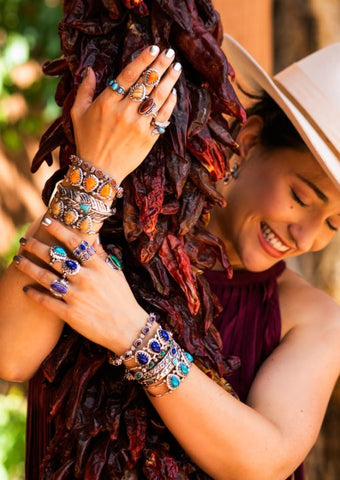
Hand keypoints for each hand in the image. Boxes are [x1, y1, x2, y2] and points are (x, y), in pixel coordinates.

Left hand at [14, 218, 148, 353]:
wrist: (128, 328)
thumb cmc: (123, 299)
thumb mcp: (116, 273)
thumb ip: (102, 255)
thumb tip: (93, 237)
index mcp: (98, 266)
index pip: (75, 242)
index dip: (59, 230)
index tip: (47, 221)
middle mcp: (86, 278)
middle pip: (55, 257)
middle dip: (36, 247)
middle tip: (24, 240)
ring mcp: (77, 296)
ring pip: (46, 277)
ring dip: (29, 267)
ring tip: (17, 260)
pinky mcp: (70, 314)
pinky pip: (47, 301)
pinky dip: (34, 294)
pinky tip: (25, 289)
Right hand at [71, 45, 180, 183]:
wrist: (99, 171)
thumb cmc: (87, 141)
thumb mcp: (78, 114)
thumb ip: (84, 90)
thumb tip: (89, 70)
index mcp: (106, 102)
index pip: (128, 75)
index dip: (143, 60)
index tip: (154, 49)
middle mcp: (124, 111)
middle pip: (147, 83)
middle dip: (160, 66)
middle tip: (170, 54)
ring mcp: (138, 125)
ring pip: (158, 98)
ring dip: (169, 81)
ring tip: (176, 68)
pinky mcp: (148, 138)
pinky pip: (163, 117)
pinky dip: (169, 104)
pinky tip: (173, 93)